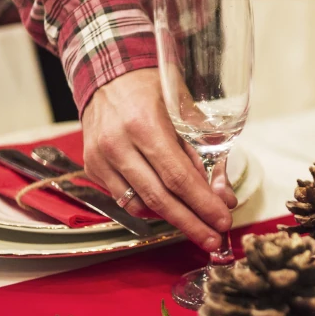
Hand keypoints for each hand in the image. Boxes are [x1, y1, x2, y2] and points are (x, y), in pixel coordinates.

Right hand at [80, 69, 237, 250]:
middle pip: (159, 197)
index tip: (223, 221)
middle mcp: (117, 144)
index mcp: (144, 125)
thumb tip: (223, 195)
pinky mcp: (91, 167)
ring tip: (198, 226)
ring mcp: (100, 158)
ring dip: (172, 219)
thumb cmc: (153, 89)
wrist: (108, 75)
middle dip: (191, 223)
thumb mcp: (187, 111)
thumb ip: (206, 153)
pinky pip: (123, 199)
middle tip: (213, 240)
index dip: (202, 203)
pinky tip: (168, 207)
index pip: (178, 176)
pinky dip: (149, 207)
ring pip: (140, 203)